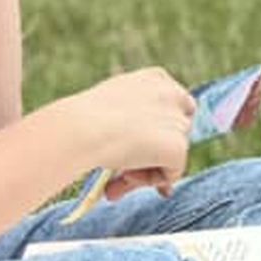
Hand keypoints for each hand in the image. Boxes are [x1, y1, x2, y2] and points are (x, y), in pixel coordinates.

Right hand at [73, 68, 195, 200]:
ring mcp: (178, 120)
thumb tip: (137, 151)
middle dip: (152, 157)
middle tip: (123, 175)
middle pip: (175, 134)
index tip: (139, 150)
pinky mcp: (178, 146)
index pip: (175, 107)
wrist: (81, 128)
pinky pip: (172, 173)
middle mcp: (173, 95)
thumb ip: (131, 121)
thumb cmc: (83, 118)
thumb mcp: (111, 108)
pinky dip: (150, 180)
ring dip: (146, 171)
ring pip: (171, 156)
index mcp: (156, 78)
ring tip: (115, 182)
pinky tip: (126, 175)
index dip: (159, 133)